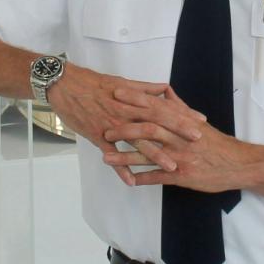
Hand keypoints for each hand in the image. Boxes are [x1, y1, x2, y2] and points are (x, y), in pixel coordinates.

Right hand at [47, 66, 204, 185]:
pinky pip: (111, 154)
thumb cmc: (91, 83)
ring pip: (136, 140)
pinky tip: (131, 181)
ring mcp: (111, 124)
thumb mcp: (120, 82)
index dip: (182, 113)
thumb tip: (163, 89)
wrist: (63, 84)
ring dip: (154, 154)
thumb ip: (144, 88)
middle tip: (196, 141)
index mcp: (132, 98)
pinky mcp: (96, 135)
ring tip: (171, 166)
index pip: (162, 106)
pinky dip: (120, 167)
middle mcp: (125, 111)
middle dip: (177, 131)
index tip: (200, 120)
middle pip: (156, 122)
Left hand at [101, 86, 252, 191]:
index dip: (134, 100)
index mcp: (181, 121)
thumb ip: (178, 106)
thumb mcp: (197, 121)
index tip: (115, 94)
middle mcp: (179, 137)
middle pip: (148, 129)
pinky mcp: (183, 175)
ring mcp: (180, 157)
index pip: (155, 106)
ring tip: (106, 158)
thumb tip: (164, 90)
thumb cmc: (216, 143)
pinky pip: (159, 177)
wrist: (238, 164)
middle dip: (124, 129)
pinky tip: (128, 180)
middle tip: (105, 130)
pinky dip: (143, 178)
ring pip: (149, 155)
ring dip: (126, 156)